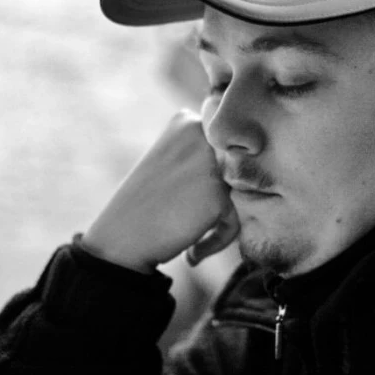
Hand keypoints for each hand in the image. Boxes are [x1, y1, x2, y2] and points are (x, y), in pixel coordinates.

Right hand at [82, 110, 238, 272]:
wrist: (121, 237)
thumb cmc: (144, 204)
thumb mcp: (170, 160)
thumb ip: (204, 153)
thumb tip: (253, 157)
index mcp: (186, 121)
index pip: (226, 146)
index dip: (214, 177)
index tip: (189, 197)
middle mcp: (201, 134)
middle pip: (238, 168)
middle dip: (222, 197)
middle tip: (191, 217)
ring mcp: (211, 163)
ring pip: (240, 193)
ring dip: (222, 219)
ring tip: (194, 237)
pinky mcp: (219, 194)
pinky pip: (235, 220)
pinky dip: (218, 240)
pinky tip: (193, 253)